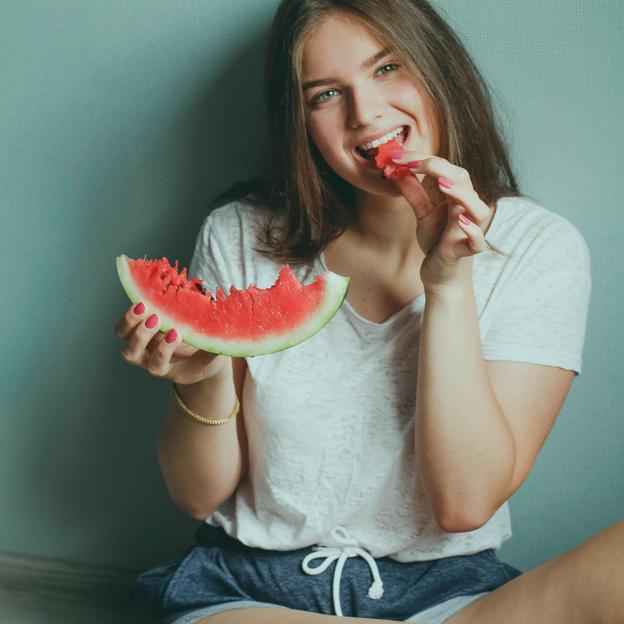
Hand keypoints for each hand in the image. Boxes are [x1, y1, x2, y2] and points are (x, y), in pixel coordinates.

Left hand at [114, 303, 228, 384]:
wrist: (193, 355)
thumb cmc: (203, 358)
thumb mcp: (211, 358)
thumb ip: (213, 350)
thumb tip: (221, 338)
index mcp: (164, 369)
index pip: (158, 364)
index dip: (164, 350)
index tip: (177, 333)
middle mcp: (146, 359)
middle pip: (132, 353)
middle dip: (142, 335)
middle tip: (156, 319)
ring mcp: (139, 344)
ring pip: (124, 337)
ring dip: (131, 322)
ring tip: (144, 306)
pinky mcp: (136, 329)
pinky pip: (125, 323)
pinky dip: (130, 313)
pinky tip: (144, 299)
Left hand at [391, 153, 492, 288]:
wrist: (440, 273)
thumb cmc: (437, 241)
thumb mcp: (423, 214)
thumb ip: (414, 194)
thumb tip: (399, 172)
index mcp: (458, 196)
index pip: (445, 170)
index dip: (423, 160)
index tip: (398, 157)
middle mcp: (467, 209)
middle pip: (463, 180)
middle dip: (438, 168)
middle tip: (413, 163)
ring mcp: (470, 230)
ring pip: (477, 208)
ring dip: (461, 195)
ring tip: (442, 183)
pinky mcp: (467, 251)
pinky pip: (477, 241)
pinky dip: (471, 231)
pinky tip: (459, 221)